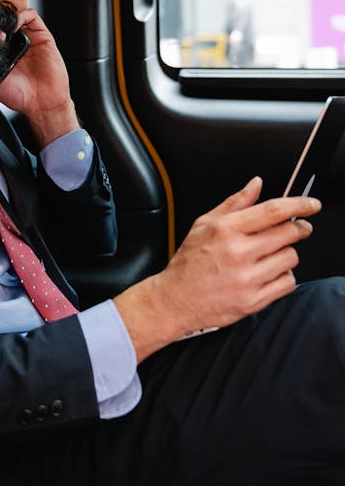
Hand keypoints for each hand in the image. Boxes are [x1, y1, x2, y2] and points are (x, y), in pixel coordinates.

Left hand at [0, 9, 78, 146]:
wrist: (42, 103)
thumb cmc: (18, 96)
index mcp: (1, 53)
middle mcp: (14, 43)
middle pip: (2, 20)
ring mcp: (28, 38)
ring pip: (15, 15)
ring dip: (6, 15)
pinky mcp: (42, 36)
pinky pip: (31, 16)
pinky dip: (21, 15)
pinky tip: (13, 24)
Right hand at [115, 177, 320, 360]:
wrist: (176, 300)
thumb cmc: (189, 262)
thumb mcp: (204, 224)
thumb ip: (234, 203)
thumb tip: (255, 185)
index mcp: (226, 230)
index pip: (273, 211)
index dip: (299, 205)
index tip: (311, 204)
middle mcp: (238, 253)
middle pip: (289, 233)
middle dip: (298, 229)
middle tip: (296, 229)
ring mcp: (247, 278)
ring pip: (290, 258)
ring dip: (286, 254)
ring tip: (270, 255)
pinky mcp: (254, 300)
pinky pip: (287, 283)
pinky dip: (284, 277)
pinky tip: (269, 273)